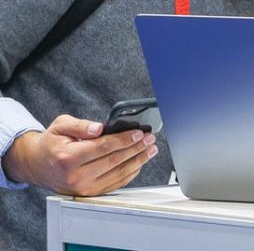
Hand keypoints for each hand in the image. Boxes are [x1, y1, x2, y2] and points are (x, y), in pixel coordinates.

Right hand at [3, 114, 157, 195]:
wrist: (37, 165)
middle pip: (114, 161)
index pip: (103, 147)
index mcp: (68, 158)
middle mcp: (75, 176)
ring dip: (138, 161)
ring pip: (118, 174)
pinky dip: (130, 173)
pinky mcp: (89, 193)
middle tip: (150, 139)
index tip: (139, 133)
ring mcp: (83, 188)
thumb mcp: (61, 126)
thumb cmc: (52, 143)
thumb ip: (81, 125)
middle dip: (136, 149)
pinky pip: (115, 184)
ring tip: (150, 150)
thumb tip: (99, 128)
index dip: (124, 140)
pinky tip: (139, 163)